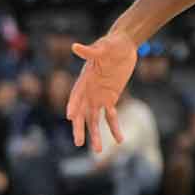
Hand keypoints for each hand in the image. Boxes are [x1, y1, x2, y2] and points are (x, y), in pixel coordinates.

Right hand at [66, 30, 137, 151]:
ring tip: (97, 151)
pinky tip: (119, 140)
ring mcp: (99, 97)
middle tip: (78, 143)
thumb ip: (90, 51)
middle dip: (80, 128)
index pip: (76, 94)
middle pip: (81, 113)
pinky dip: (114, 128)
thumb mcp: (102, 46)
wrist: (124, 45)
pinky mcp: (110, 99)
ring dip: (95, 134)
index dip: (73, 104)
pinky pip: (111, 116)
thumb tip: (75, 46)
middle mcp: (88, 91)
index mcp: (84, 79)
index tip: (70, 117)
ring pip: (94, 120)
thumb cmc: (111, 44)